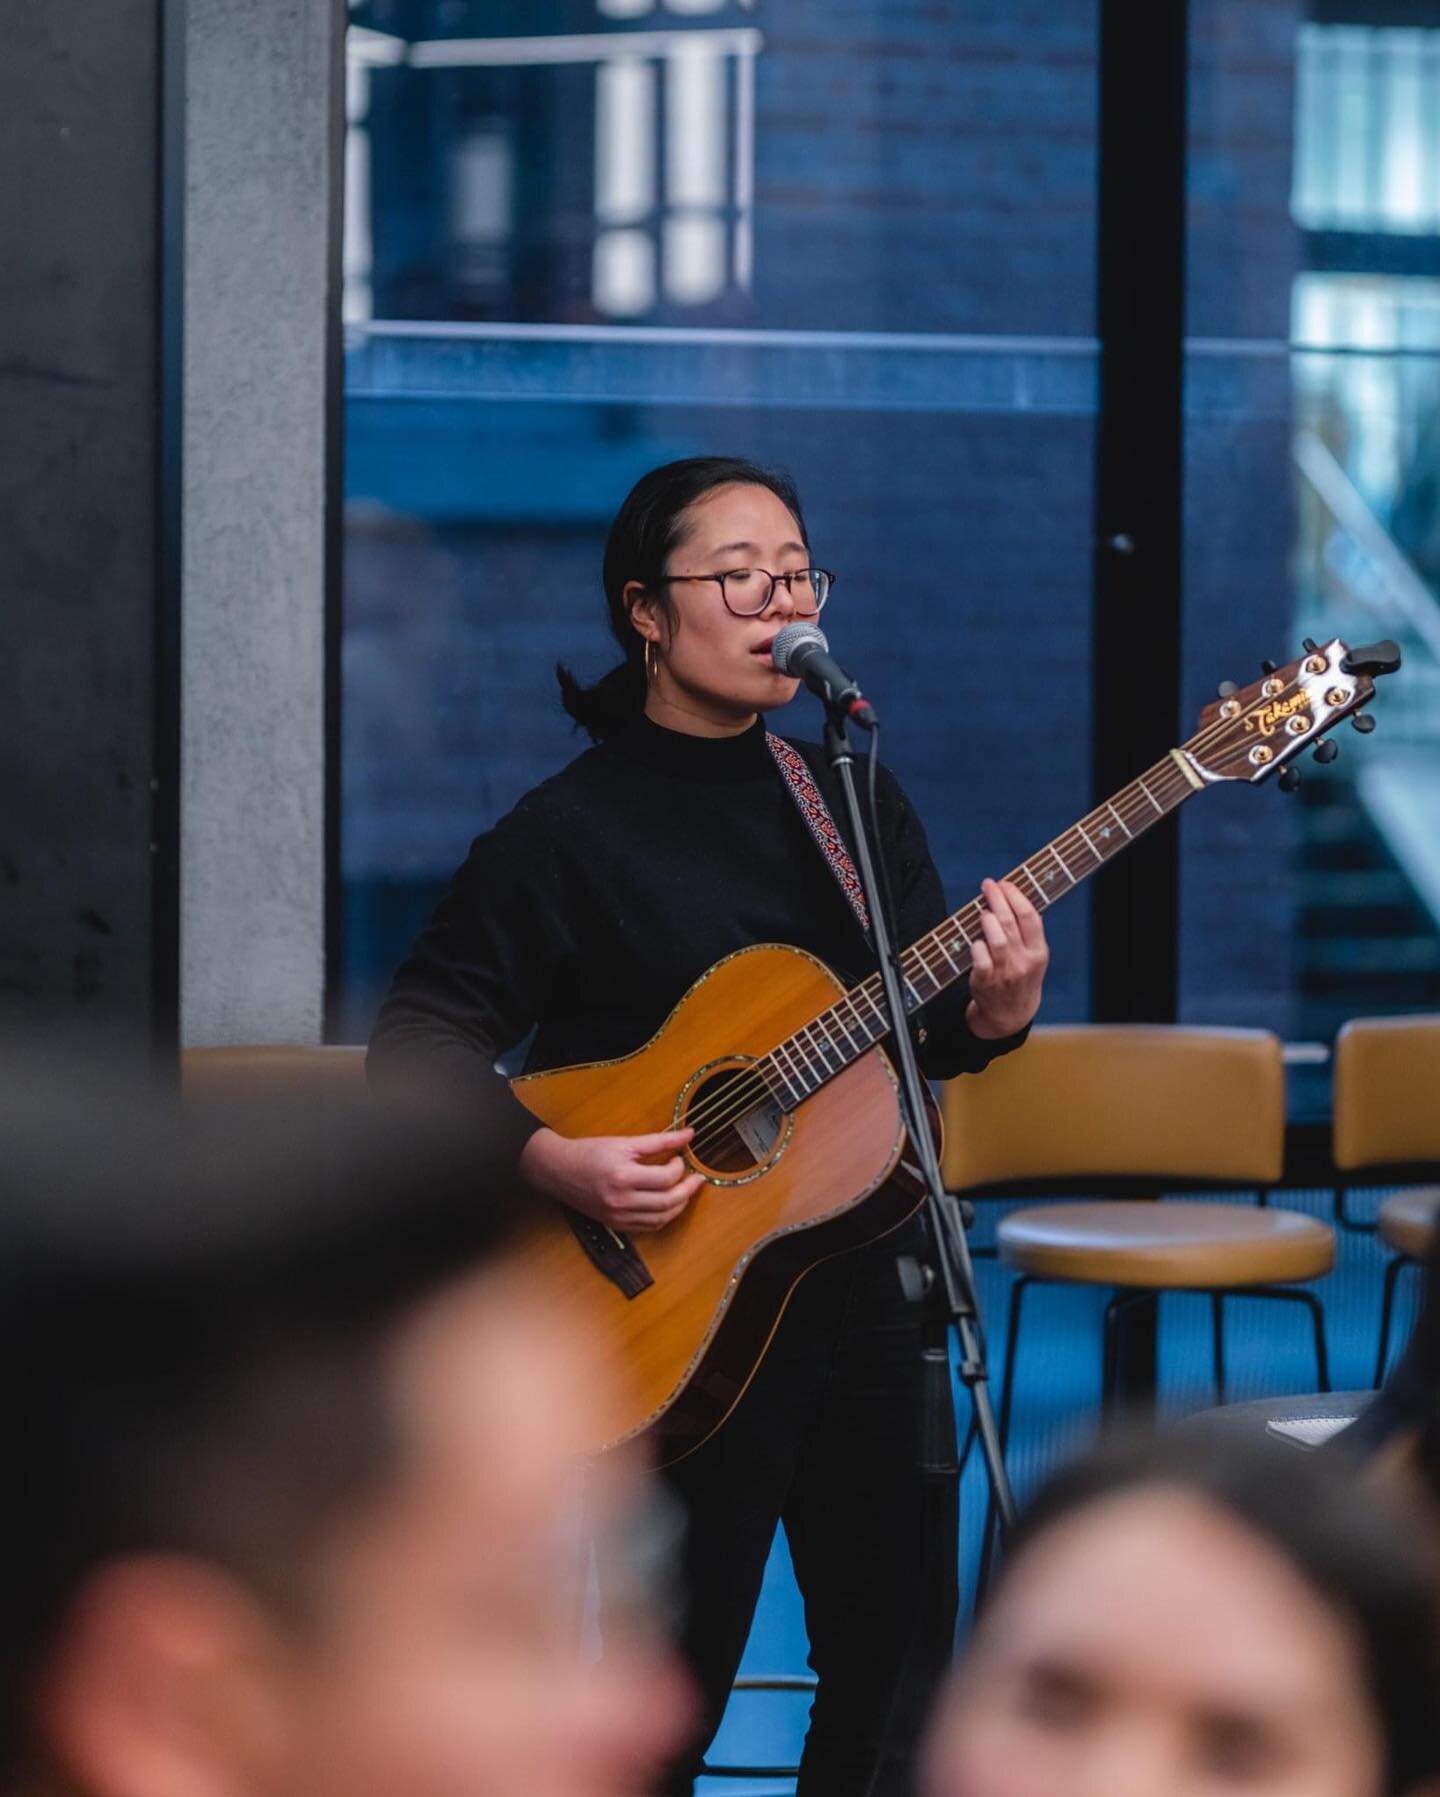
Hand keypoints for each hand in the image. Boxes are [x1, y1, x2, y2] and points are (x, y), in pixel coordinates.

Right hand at [519, 1126, 703, 1233]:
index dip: (679, 1168)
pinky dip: (663, 1217)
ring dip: (679, 1206)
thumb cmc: (589, 1152)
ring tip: (685, 1191)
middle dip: (688, 1190)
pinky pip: (648, 1227)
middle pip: (668, 1202)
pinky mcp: (616, 1224)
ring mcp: (618, 1216)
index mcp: (623, 1177)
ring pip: (661, 1218)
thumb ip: (659, 1140)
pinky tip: (668, 1204)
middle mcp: (621, 1200)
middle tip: (695, 1179)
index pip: (665, 1178)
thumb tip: (688, 1134)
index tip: (680, 1158)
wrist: (559, 1171)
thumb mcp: (624, 1142)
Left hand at [966, 877, 1047, 1038]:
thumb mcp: (1034, 956)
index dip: (1016, 896)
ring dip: (987, 919)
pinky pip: (980, 957)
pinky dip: (976, 945)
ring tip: (983, 910)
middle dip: (998, 899)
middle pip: (1010, 923)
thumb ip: (1027, 931)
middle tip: (988, 884)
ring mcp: (1005, 973)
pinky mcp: (985, 982)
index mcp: (1039, 953)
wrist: (1010, 1014)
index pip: (1030, 917)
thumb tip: (1010, 896)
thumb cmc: (1020, 976)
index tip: (1005, 883)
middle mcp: (1024, 962)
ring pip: (996, 939)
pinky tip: (976, 939)